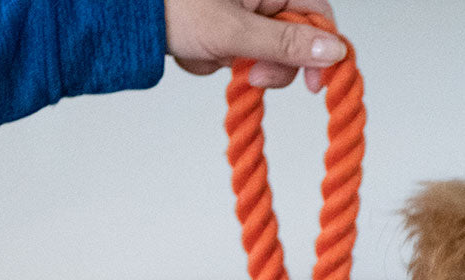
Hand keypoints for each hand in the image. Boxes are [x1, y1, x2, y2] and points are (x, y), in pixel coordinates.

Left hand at [164, 0, 344, 92]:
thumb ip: (286, 45)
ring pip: (261, 50)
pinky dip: (217, 59)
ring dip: (237, 62)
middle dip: (270, 64)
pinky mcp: (222, 23)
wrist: (129, 16)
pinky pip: (235, 51)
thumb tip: (334, 53)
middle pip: (292, 39)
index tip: (313, 85)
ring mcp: (241, 8)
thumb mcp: (235, 32)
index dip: (320, 53)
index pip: (318, 17)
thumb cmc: (175, 8)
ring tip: (209, 53)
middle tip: (251, 76)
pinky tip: (198, 51)